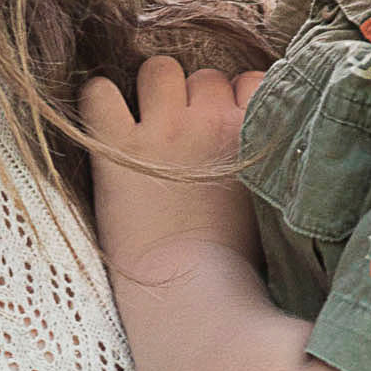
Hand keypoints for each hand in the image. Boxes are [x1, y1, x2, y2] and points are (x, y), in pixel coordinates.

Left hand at [82, 53, 265, 274]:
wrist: (193, 301)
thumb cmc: (235, 264)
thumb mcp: (272, 199)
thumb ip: (267, 156)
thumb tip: (251, 134)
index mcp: (257, 134)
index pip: (251, 80)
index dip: (233, 103)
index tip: (222, 135)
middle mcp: (214, 121)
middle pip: (204, 75)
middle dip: (193, 100)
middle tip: (181, 144)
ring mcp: (165, 130)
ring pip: (159, 69)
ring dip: (152, 92)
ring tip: (146, 130)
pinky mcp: (117, 146)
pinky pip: (99, 93)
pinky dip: (98, 104)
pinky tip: (106, 129)